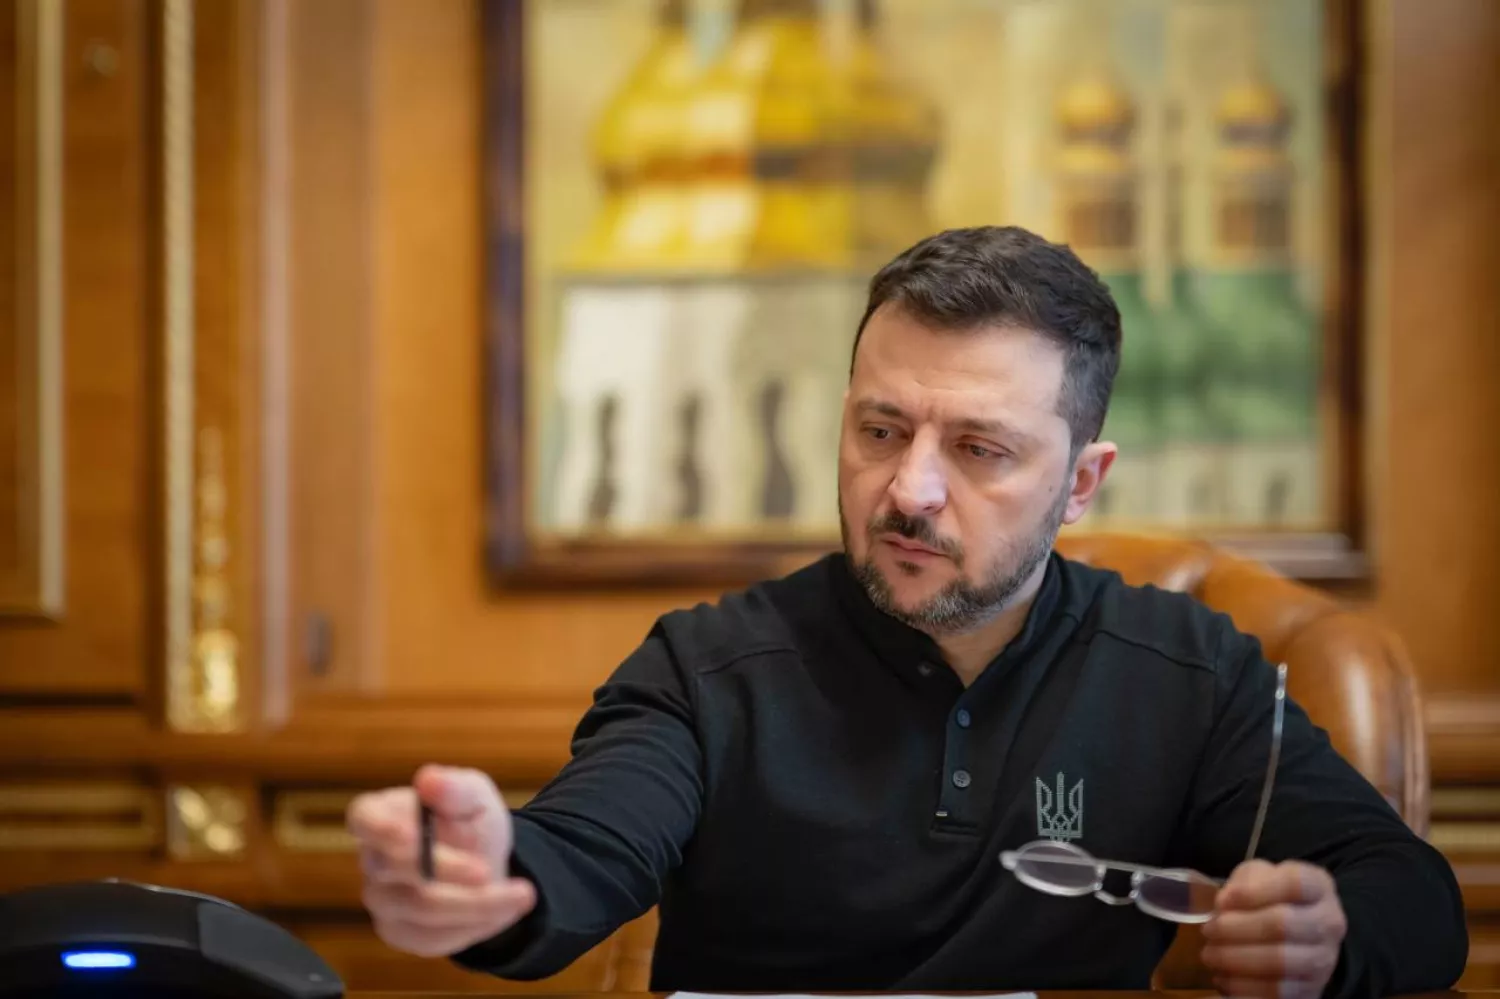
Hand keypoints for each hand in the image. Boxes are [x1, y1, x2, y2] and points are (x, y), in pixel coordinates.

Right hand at [347, 764, 537, 957]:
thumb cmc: (470, 822)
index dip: (381, 829)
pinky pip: (433, 936)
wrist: (486, 866)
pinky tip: (502, 910)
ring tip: (520, 894)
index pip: (363, 818)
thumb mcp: (475, 796)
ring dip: (475, 903)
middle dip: (447, 869)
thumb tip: (429, 780)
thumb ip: (454, 787)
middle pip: (395, 868)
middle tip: (487, 871)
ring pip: (420, 908)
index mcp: (382, 813)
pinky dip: (474, 925)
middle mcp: (374, 858)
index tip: (411, 836)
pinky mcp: (400, 931)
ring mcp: (382, 898)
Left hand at [1201, 859, 1346, 997]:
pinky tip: (1223, 978)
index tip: (1222, 900)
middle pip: (1282, 925)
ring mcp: (1325, 960)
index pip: (1294, 884)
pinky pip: (1277, 993)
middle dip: (1235, 928)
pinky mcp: (1312, 990)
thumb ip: (1243, 882)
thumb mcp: (1259, 876)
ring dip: (1235, 959)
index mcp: (1318, 886)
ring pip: (1279, 962)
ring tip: (1210, 955)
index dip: (1254, 892)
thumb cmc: (1272, 897)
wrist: (1301, 936)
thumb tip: (1225, 904)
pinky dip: (1243, 987)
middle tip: (1208, 930)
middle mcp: (1329, 923)